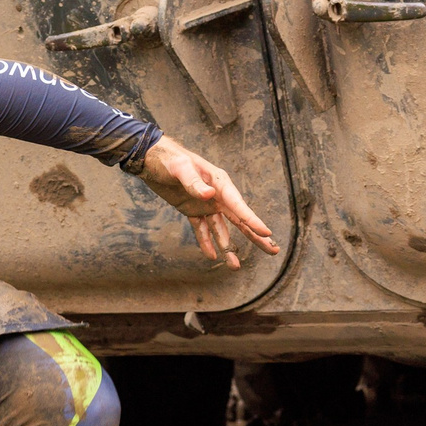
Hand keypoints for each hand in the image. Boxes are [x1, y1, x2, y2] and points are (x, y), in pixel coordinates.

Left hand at [141, 139, 280, 268]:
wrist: (152, 159)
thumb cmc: (169, 159)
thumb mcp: (180, 168)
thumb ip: (194, 182)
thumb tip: (210, 195)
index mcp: (219, 183)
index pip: (239, 206)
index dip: (252, 221)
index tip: (267, 233)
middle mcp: (217, 195)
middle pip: (239, 220)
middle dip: (255, 236)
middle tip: (272, 251)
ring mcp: (206, 204)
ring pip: (221, 229)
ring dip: (228, 247)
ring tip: (235, 266)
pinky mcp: (192, 210)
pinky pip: (202, 229)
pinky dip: (206, 242)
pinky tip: (212, 256)